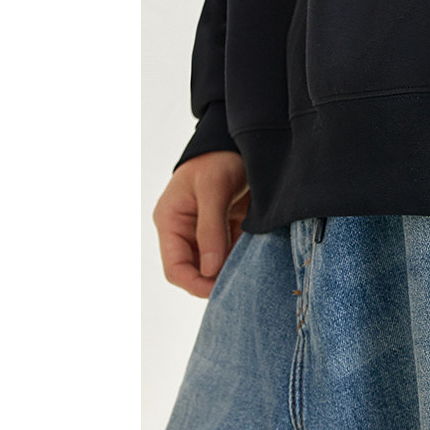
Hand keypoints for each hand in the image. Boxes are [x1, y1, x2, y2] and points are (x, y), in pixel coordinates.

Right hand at [152, 151, 249, 297]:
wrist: (241, 138)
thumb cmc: (219, 158)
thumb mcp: (213, 189)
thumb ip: (210, 228)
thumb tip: (209, 270)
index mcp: (171, 221)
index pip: (176, 268)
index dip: (195, 284)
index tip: (220, 291)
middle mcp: (185, 230)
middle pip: (196, 270)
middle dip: (215, 281)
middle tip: (242, 285)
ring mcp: (207, 230)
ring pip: (216, 264)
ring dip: (232, 270)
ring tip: (252, 274)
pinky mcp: (228, 226)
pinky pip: (233, 252)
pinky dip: (244, 258)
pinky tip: (258, 260)